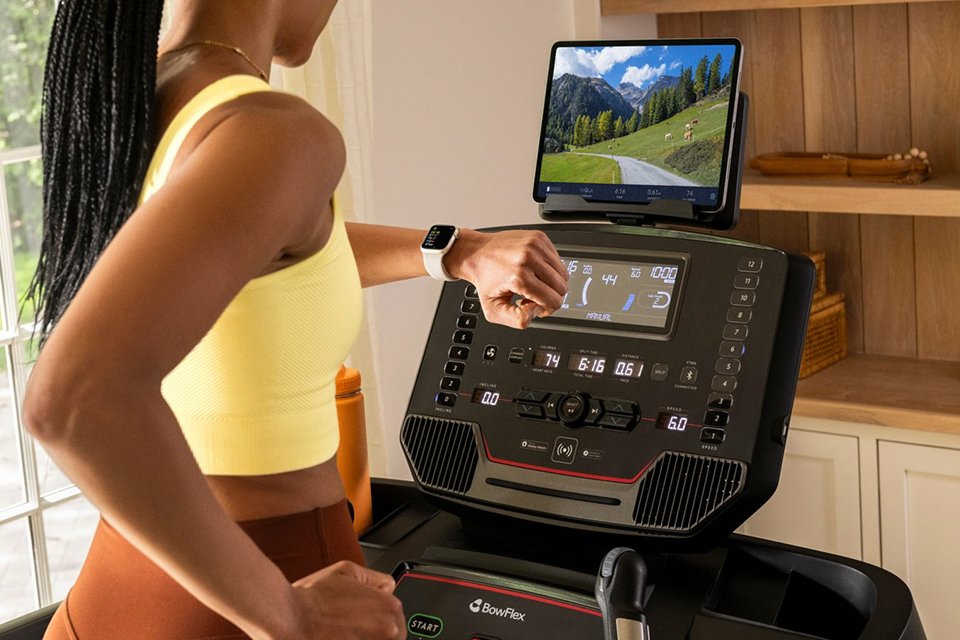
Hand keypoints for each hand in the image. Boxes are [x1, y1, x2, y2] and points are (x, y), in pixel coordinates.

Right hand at [288, 560, 405, 638]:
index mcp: (389, 607)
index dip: (378, 612)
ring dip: (365, 637)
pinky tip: (340, 637)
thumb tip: (386, 586)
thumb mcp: (348, 571)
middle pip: (391, 633)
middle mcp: (388, 632)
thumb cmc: (313, 598)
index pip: (395, 614)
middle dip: (374, 629)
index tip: (365, 615)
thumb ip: (374, 577)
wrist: (289, 620)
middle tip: (351, 625)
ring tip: (344, 632)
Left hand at [446, 229, 567, 328]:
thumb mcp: (494, 310)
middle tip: (533, 296)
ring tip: (533, 283)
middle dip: (550, 297)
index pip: (554, 300)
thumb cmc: (484, 279)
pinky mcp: (539, 237)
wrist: (475, 253)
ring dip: (551, 283)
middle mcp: (529, 258)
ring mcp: (535, 245)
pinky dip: (549, 269)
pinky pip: (557, 260)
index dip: (547, 309)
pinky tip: (534, 271)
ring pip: (562, 273)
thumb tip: (536, 311)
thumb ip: (517, 320)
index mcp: (519, 277)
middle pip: (561, 287)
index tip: (534, 306)